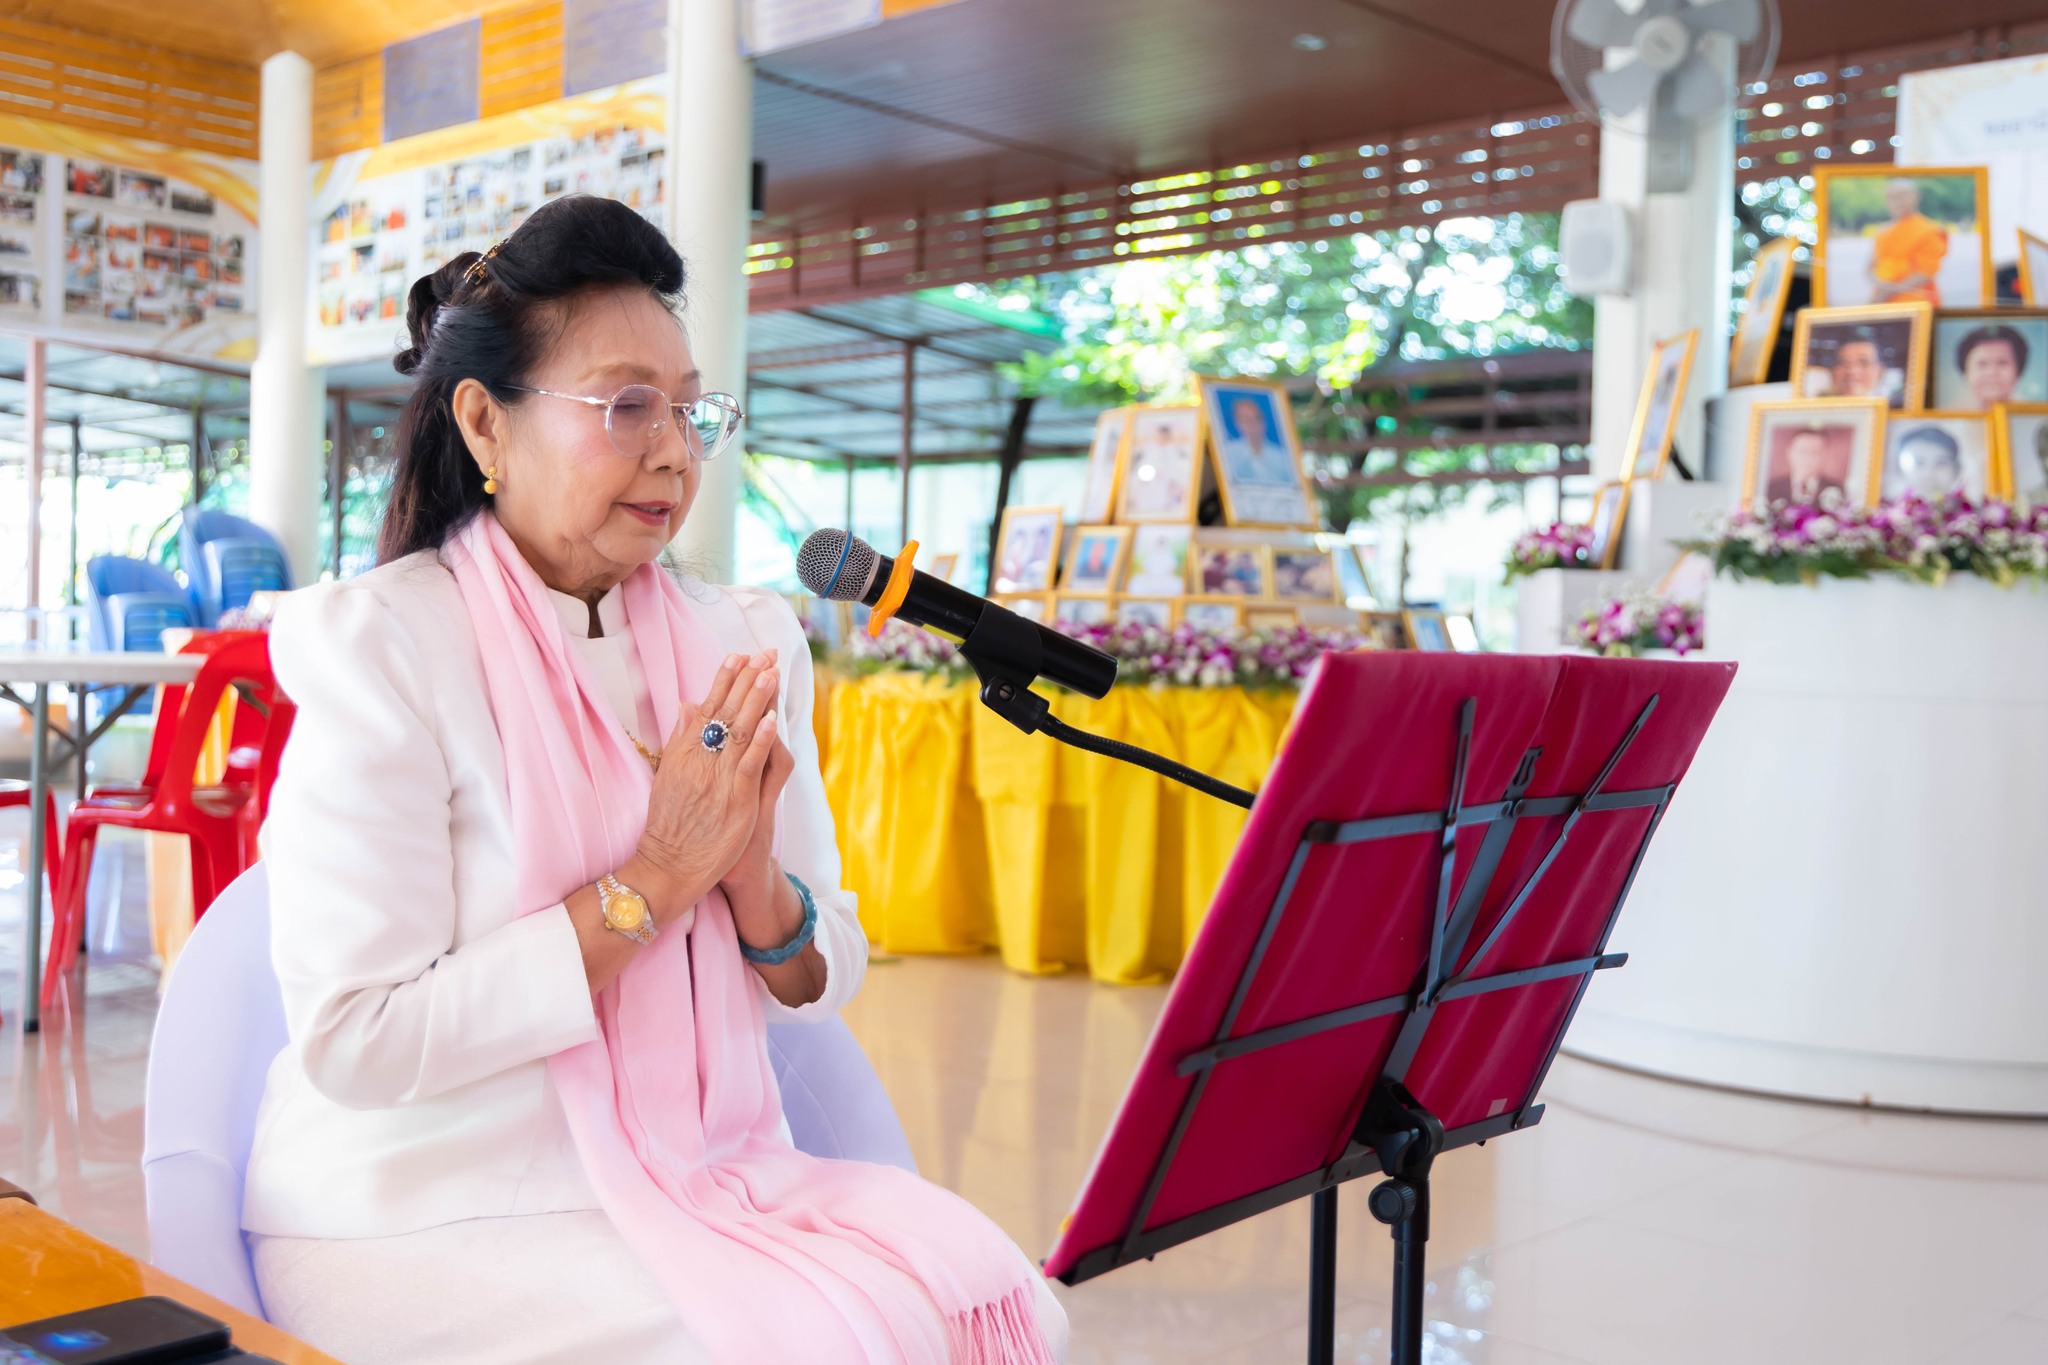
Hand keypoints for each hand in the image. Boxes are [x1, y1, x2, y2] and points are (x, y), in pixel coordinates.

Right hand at [622, 650, 779, 921]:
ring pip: (741, 732)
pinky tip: (773, 720)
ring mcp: (717, 779)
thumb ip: (679, 740)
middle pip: (726, 713)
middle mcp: (699, 760)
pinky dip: (762, 740)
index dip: (724, 681)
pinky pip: (750, 763)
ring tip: (771, 673)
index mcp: (684, 754)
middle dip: (746, 681)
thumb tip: (686, 706)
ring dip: (757, 700)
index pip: (707, 708)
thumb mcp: (668, 776)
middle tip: (763, 653)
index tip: (738, 656)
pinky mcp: (735, 799)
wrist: (668, 866)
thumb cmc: (670, 826)